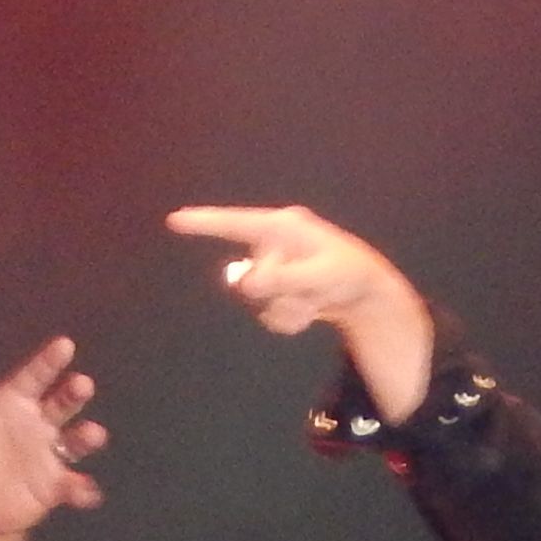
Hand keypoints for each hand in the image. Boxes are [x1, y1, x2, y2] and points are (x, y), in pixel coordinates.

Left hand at [0, 339, 105, 537]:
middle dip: (74, 393)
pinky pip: (72, 485)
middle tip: (82, 384)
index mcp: (17, 401)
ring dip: (86, 437)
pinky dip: (81, 489)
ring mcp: (50, 453)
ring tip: (93, 434)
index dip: (48, 361)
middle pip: (62, 402)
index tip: (64, 345)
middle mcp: (39, 422)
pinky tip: (84, 492)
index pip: (34, 376)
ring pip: (74, 441)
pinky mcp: (54, 485)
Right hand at [166, 203, 435, 421]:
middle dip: (275, 295)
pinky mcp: (275, 288)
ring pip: (255, 301)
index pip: (235, 224)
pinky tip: (309, 312)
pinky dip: (286, 320)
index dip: (204, 223)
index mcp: (282, 227)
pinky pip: (265, 313)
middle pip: (248, 279)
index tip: (174, 220)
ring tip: (314, 304)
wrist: (366, 292)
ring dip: (284, 310)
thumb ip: (281, 280)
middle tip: (308, 295)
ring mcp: (272, 267)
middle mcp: (271, 245)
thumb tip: (244, 284)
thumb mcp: (320, 276)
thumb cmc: (348, 273)